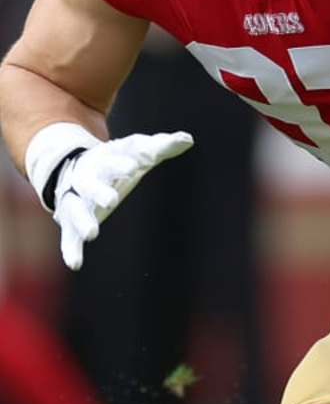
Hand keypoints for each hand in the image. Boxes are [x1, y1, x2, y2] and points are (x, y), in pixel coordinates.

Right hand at [44, 131, 193, 269]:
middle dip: (99, 192)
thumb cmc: (117, 159)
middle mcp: (86, 180)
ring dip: (83, 221)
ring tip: (92, 233)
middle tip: (112, 201)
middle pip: (90, 185)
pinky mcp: (71, 221)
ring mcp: (76, 200)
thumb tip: (188, 139)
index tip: (133, 166)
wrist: (76, 166)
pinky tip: (75, 264)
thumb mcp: (137, 150)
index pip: (112, 160)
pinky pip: (68, 236)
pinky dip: (70, 249)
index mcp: (103, 161)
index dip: (121, 164)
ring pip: (75, 210)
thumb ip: (161, 146)